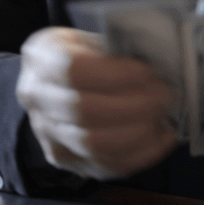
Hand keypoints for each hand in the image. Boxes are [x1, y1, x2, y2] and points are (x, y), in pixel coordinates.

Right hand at [16, 27, 176, 178]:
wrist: (56, 83)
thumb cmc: (84, 55)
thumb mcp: (95, 38)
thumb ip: (120, 50)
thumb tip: (162, 63)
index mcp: (42, 57)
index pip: (74, 70)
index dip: (116, 74)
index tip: (149, 72)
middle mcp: (37, 98)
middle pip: (85, 111)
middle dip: (136, 105)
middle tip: (166, 95)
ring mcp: (48, 134)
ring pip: (95, 145)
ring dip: (140, 132)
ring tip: (164, 116)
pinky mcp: (67, 160)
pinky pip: (106, 166)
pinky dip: (142, 154)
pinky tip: (162, 137)